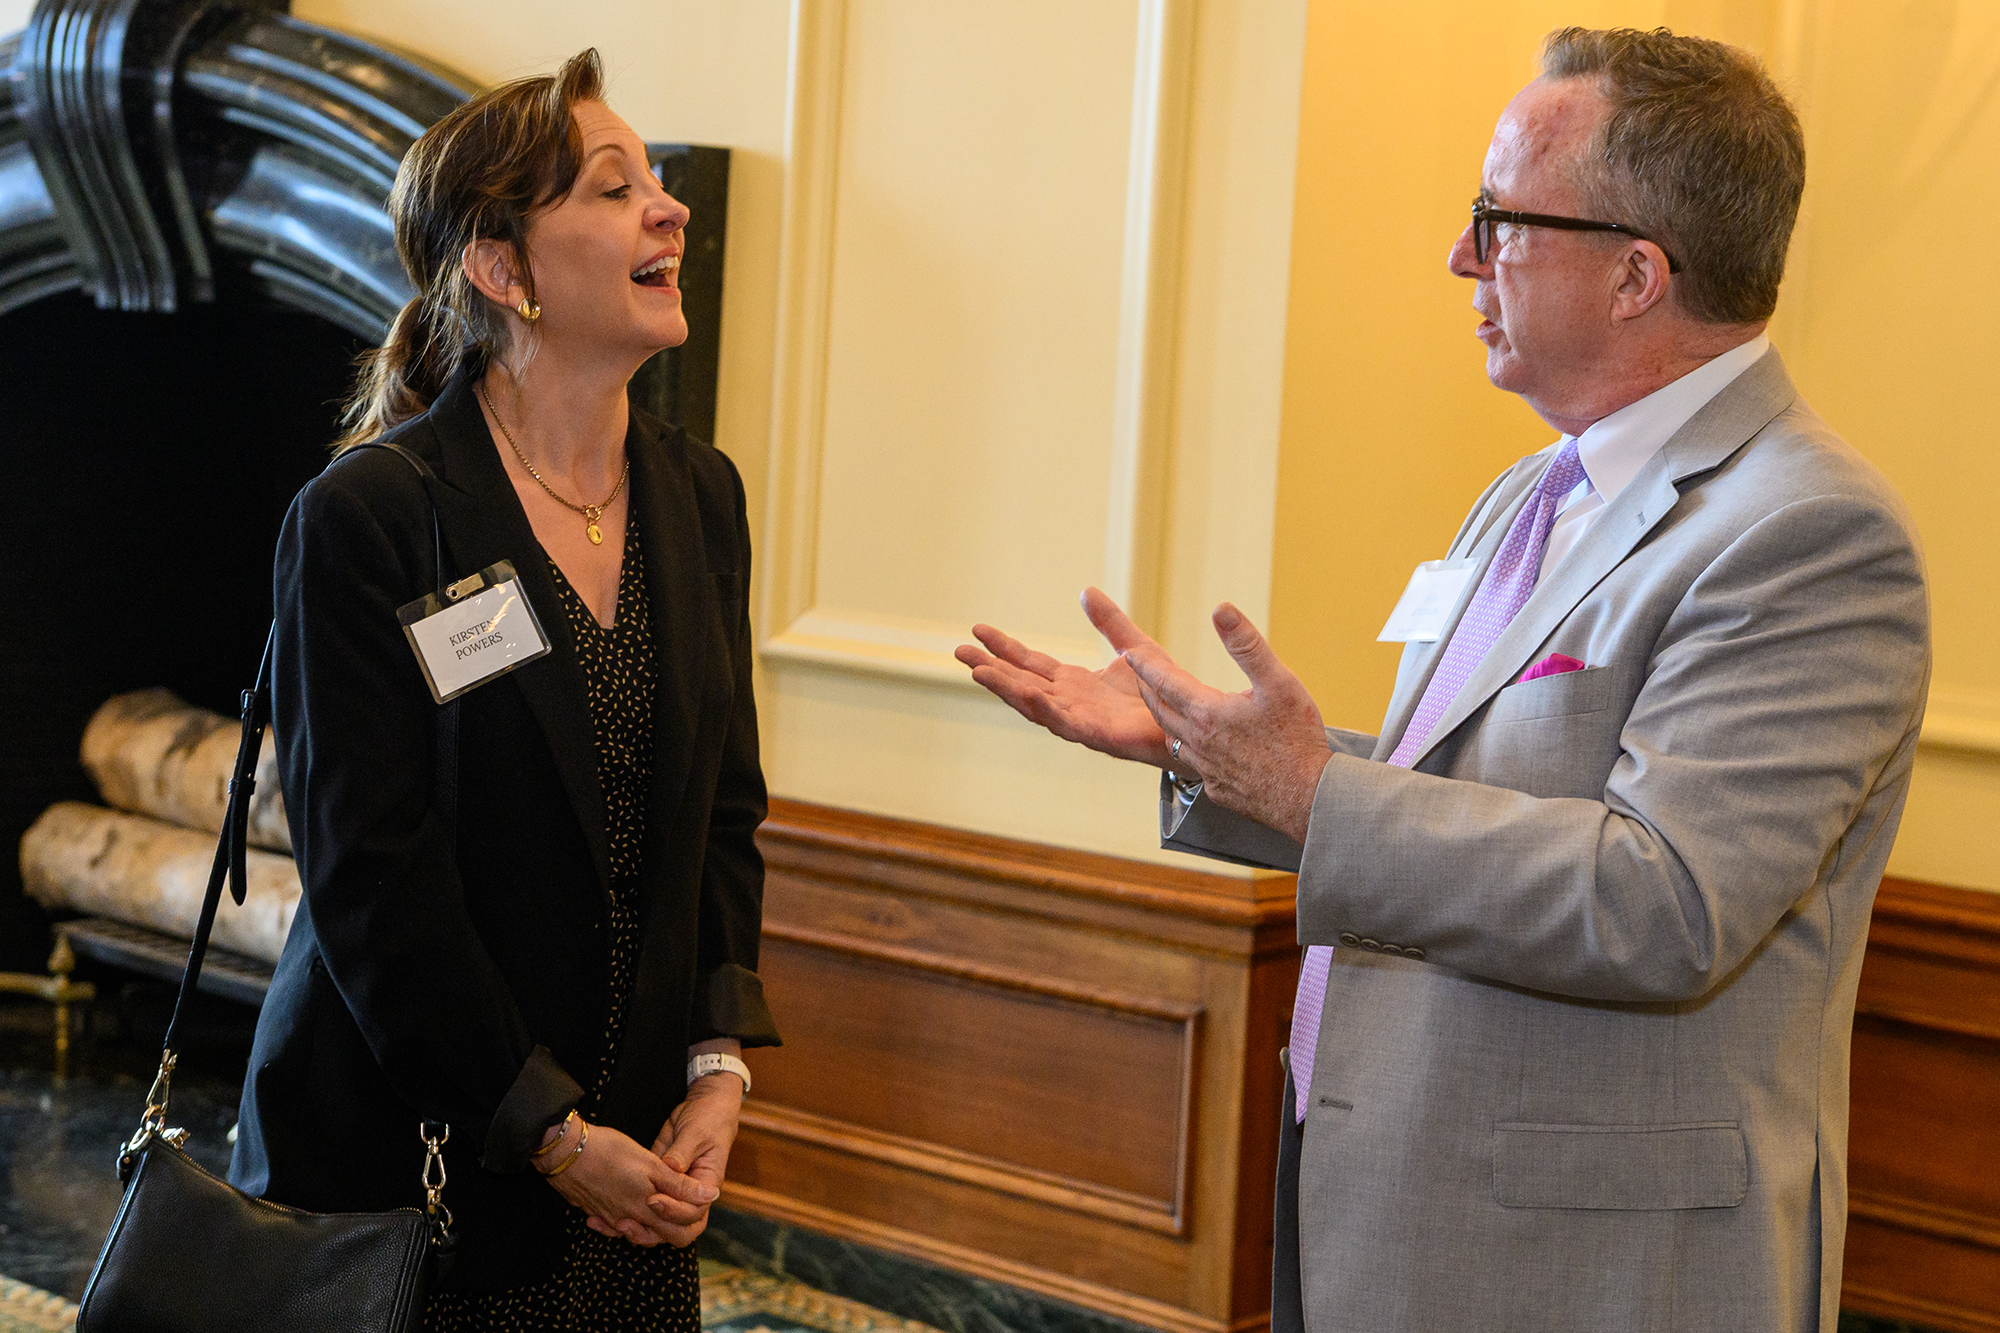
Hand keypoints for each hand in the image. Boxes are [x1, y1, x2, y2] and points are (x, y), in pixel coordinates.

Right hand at [540, 1118, 714, 1247]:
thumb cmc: (610, 1153)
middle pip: (662, 1237)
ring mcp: (611, 1219)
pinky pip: (616, 1225)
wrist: (565, 1152)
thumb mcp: (651, 1165)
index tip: (696, 1194)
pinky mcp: (597, 1212)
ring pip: (638, 1232)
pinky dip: (625, 1218)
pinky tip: (625, 1201)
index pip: (683, 1232)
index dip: (695, 1216)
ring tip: (655, 1196)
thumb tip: (710, 1196)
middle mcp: (630, 1221)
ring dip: (650, 1221)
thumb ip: (680, 1186)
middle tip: (679, 1198)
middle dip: (675, 1222)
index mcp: (648, 1210)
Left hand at [592, 1073, 744, 1246]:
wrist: (704, 1107)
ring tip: (613, 1222)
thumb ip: (682, 1153)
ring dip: (637, 1228)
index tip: (652, 1200)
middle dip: (653, 1231)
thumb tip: (671, 1170)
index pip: (693, 1213)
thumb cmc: (707, 1118)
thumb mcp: (696, 1133)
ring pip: (658, 1224)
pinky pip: (644, 1208)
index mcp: (706, 1184)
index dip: (673, 1212)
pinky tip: (602, 1216)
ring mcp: (672, 1192)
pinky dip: (626, 1215)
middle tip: (628, 1222)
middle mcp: (690, 1195)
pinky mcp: (656, 1186)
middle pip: (676, 1230)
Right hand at [955, 588, 1175, 767]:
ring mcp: (1081, 721)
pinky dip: (1042, 708)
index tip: (978, 630)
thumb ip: (1110, 623)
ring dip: (1006, 689)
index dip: (1004, 648)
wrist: (1194, 724)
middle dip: (991, 669)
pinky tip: (1026, 693)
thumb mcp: (1133, 647)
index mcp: (1075, 684)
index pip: (1030, 664)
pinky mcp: (1098, 736)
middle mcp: (1071, 703)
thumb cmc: (1165, 693)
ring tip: (979, 671)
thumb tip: (1087, 591)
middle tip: (959, 651)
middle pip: (1021, 684)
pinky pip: (1064, 722)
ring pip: (1033, 705)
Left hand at [1121, 602, 1331, 842]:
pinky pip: (1194, 764)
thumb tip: (1221, 610)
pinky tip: (1198, 747)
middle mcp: (1199, 742)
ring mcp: (1207, 769)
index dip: (1146, 665)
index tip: (1130, 653)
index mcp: (1207, 713)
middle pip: (1161, 712)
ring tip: (1164, 706)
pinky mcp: (1218, 789)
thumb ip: (1246, 644)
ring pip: (1174, 739)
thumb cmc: (1297, 740)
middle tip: (1140, 676)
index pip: (1165, 682)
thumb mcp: (1278, 682)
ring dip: (1164, 718)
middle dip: (1148, 690)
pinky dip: (1188, 748)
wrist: (1309, 797)